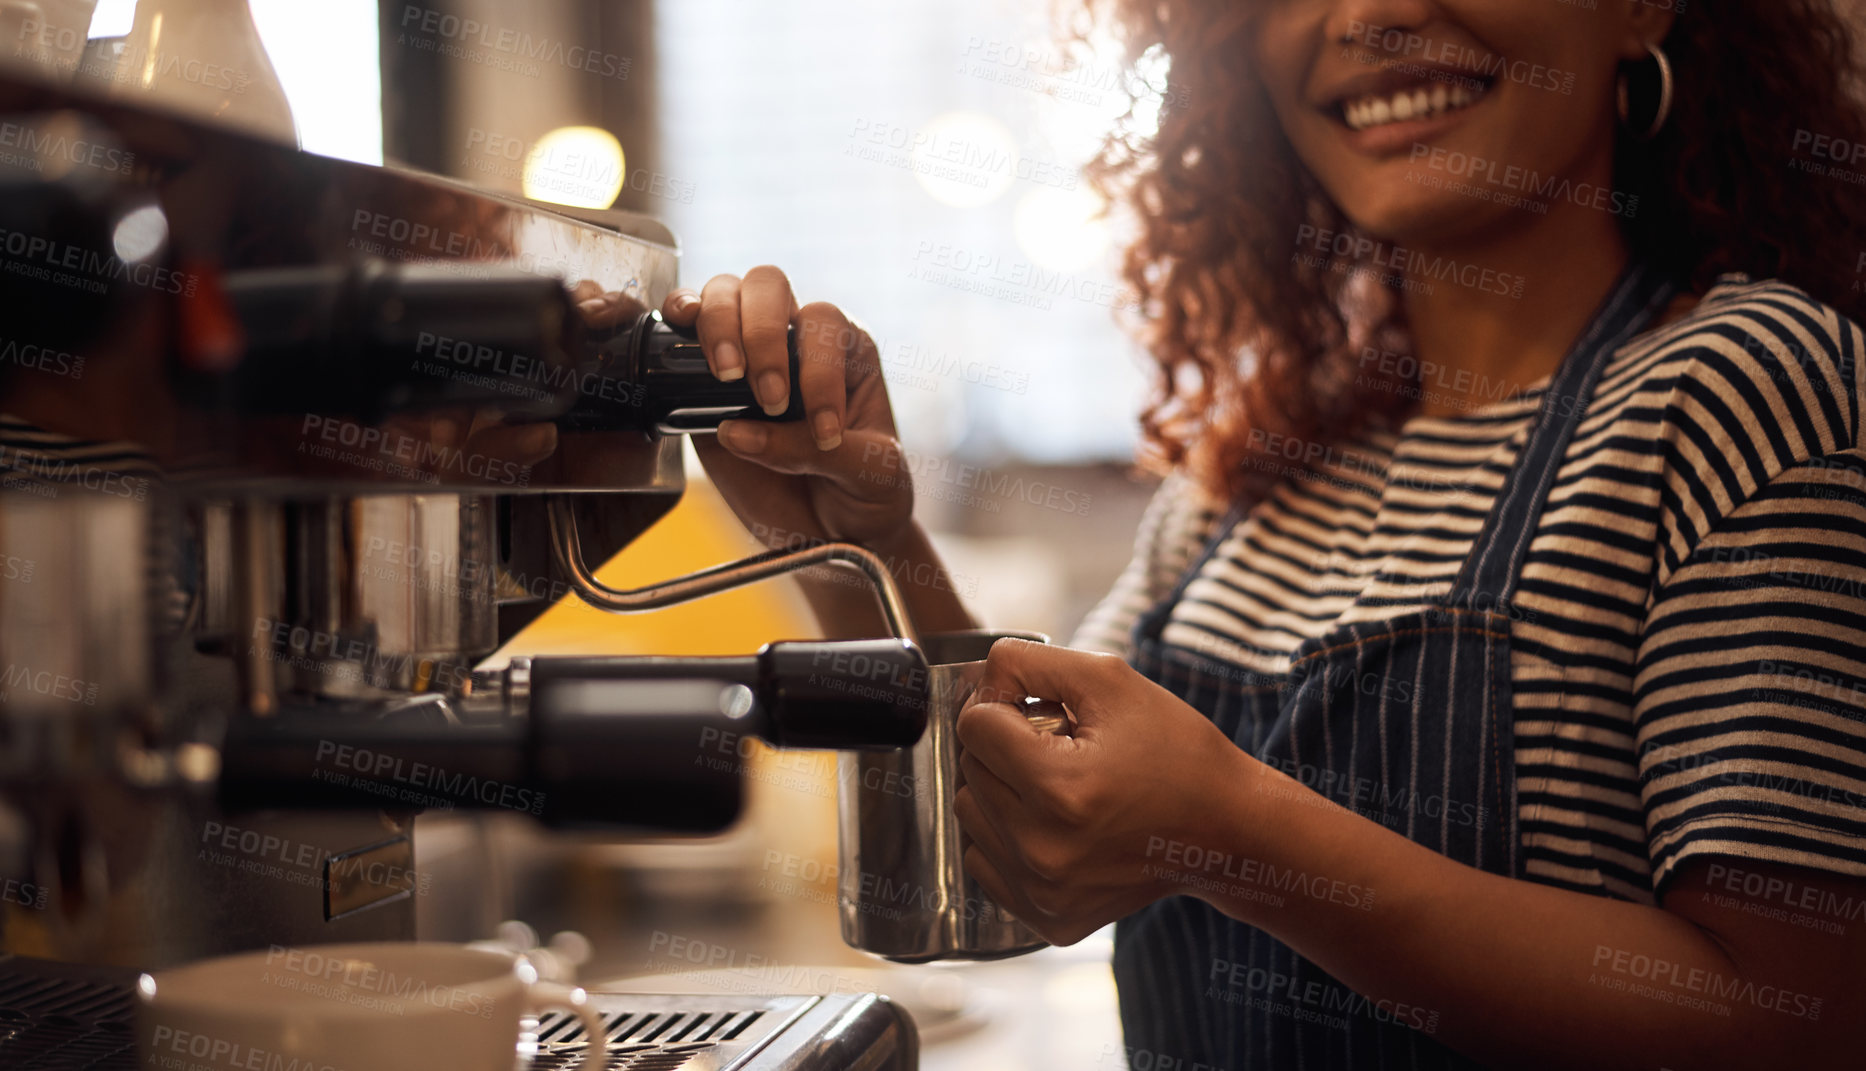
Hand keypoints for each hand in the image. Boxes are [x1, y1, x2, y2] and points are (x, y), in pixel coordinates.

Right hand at [658, 267, 913, 549]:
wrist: (835, 533)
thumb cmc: (865, 493)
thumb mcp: (868, 474)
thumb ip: (809, 450)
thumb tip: (733, 431)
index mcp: (847, 350)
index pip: (824, 325)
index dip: (821, 373)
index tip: (826, 436)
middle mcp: (795, 338)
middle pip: (769, 286)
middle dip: (764, 336)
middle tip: (770, 398)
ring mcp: (747, 354)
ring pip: (725, 293)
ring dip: (720, 325)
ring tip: (727, 376)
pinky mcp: (704, 384)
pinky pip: (684, 326)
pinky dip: (677, 316)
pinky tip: (678, 328)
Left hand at [953, 639, 1252, 944]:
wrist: (1227, 830)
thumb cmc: (1175, 750)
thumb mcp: (1110, 680)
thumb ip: (1028, 662)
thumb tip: (976, 681)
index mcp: (1059, 789)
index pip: (975, 726)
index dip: (1006, 705)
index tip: (1044, 710)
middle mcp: (1044, 850)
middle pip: (969, 770)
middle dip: (1005, 746)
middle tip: (1061, 747)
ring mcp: (1044, 893)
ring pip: (970, 815)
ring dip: (1001, 791)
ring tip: (1060, 786)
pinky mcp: (1048, 920)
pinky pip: (984, 862)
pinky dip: (1006, 836)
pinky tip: (1055, 824)